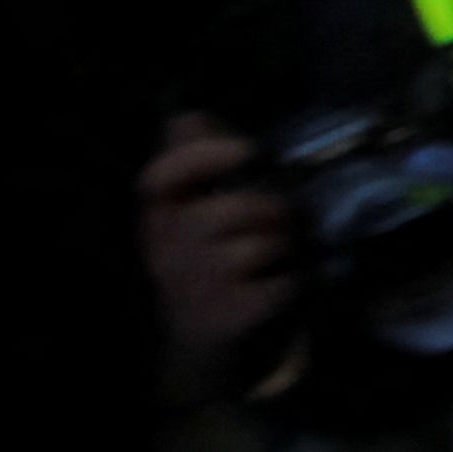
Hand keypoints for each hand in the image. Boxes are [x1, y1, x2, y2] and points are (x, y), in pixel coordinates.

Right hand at [139, 116, 299, 390]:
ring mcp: (195, 286)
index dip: (203, 157)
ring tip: (283, 245)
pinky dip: (294, 279)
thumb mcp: (187, 208)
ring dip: (282, 242)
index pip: (158, 178)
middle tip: (283, 212)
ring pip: (255, 249)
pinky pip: (280, 285)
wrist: (198, 335)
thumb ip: (191, 160)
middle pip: (224, 214)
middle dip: (267, 208)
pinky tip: (287, 279)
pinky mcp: (227, 317)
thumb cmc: (202, 254)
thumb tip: (191, 116)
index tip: (247, 148)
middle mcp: (167, 249)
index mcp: (157, 213)